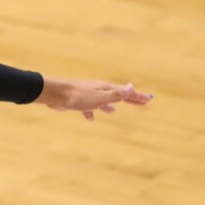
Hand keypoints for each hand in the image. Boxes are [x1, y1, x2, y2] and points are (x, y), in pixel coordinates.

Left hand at [35, 77, 153, 121]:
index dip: (138, 96)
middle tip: (140, 102)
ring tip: (114, 111)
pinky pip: (88, 107)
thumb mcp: (100, 97)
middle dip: (128, 99)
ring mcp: (87, 95)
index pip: (126, 92)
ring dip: (109, 105)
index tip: (149, 99)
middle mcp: (98, 90)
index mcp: (105, 88)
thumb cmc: (78, 96)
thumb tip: (131, 86)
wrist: (55, 94)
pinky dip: (91, 112)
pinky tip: (91, 119)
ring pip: (102, 101)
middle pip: (116, 95)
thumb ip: (115, 94)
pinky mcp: (77, 101)